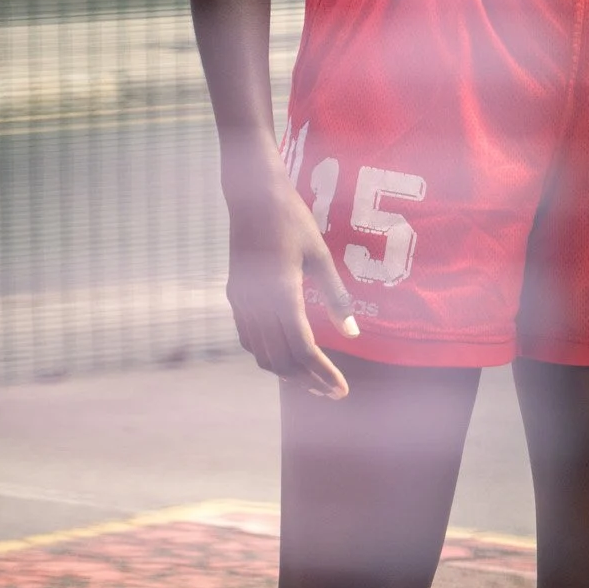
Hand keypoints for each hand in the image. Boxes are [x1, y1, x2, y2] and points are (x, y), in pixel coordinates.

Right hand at [223, 170, 361, 397]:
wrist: (252, 196)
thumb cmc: (293, 220)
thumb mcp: (321, 257)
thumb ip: (336, 298)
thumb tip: (353, 334)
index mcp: (283, 293)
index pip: (304, 350)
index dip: (323, 374)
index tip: (341, 390)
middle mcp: (258, 303)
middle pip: (282, 360)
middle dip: (308, 381)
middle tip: (332, 391)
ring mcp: (242, 301)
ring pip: (262, 355)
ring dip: (288, 373)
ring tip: (313, 380)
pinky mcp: (236, 296)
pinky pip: (249, 338)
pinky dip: (269, 355)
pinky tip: (288, 356)